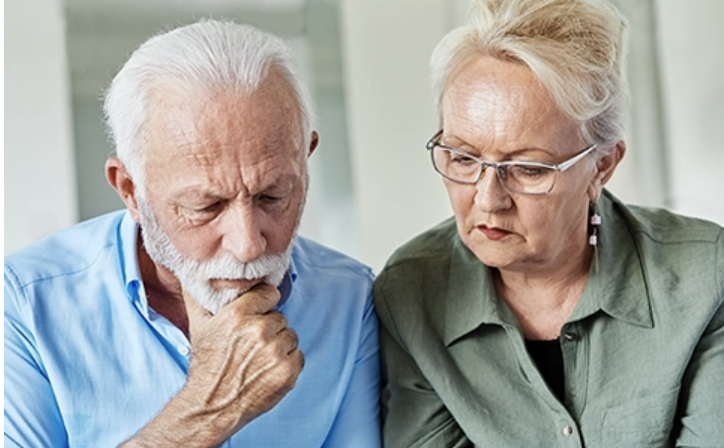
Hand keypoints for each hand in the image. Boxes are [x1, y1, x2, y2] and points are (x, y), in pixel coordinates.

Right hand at [121, 284, 303, 446]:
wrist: (211, 406)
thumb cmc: (206, 365)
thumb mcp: (198, 326)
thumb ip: (198, 295)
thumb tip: (191, 270)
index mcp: (238, 314)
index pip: (269, 293)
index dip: (263, 304)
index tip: (255, 316)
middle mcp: (259, 330)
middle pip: (279, 317)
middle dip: (269, 329)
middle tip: (251, 345)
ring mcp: (275, 351)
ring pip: (290, 335)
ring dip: (279, 345)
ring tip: (258, 359)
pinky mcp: (288, 371)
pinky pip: (298, 355)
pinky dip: (287, 363)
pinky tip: (267, 371)